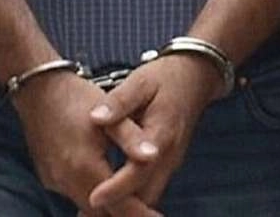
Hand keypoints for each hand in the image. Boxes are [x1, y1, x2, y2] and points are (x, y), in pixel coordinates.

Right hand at [11, 72, 162, 216]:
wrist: (37, 88)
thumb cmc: (76, 97)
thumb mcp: (109, 115)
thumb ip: (132, 138)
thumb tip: (154, 156)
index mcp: (84, 166)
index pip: (119, 205)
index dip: (141, 214)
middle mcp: (66, 180)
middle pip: (102, 213)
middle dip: (126, 214)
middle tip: (150, 213)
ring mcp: (54, 179)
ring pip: (86, 206)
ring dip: (109, 208)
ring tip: (133, 204)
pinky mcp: (48, 176)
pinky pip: (74, 194)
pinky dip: (92, 197)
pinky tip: (105, 188)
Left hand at [87, 56, 223, 209]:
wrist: (194, 77)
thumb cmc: (163, 78)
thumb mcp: (139, 82)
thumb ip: (118, 101)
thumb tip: (95, 117)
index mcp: (161, 135)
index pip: (139, 169)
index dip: (117, 187)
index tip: (94, 198)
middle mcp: (169, 155)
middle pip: (146, 194)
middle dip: (119, 208)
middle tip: (85, 213)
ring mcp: (171, 162)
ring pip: (149, 196)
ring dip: (125, 207)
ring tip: (90, 212)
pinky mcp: (167, 163)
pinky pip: (150, 188)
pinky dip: (131, 199)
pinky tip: (108, 202)